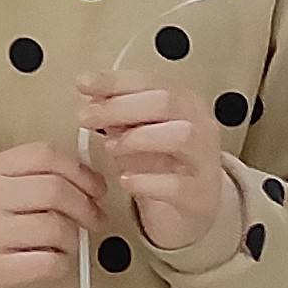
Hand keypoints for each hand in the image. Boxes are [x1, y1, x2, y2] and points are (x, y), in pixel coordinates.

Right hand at [0, 138, 106, 287]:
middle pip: (54, 190)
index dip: (81, 171)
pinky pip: (49, 262)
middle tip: (95, 218)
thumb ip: (39, 176)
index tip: (97, 187)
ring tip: (69, 243)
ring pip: (55, 227)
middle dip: (86, 206)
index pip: (45, 155)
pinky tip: (55, 261)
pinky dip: (63, 263)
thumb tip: (92, 179)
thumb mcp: (1, 188)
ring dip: (74, 238)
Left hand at [78, 72, 241, 263]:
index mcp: (184, 102)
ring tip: (109, 148)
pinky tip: (125, 180)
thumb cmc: (166, 163)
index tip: (84, 84)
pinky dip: (146, 181)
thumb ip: (119, 115)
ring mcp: (203, 160)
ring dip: (138, 138)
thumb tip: (89, 98)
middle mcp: (200, 125)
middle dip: (120, 107)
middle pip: (165, 102)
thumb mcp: (140, 132)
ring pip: (181, 135)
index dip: (114, 81)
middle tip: (86, 117)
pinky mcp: (199, 194)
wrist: (195, 206)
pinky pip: (177, 185)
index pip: (150, 81)